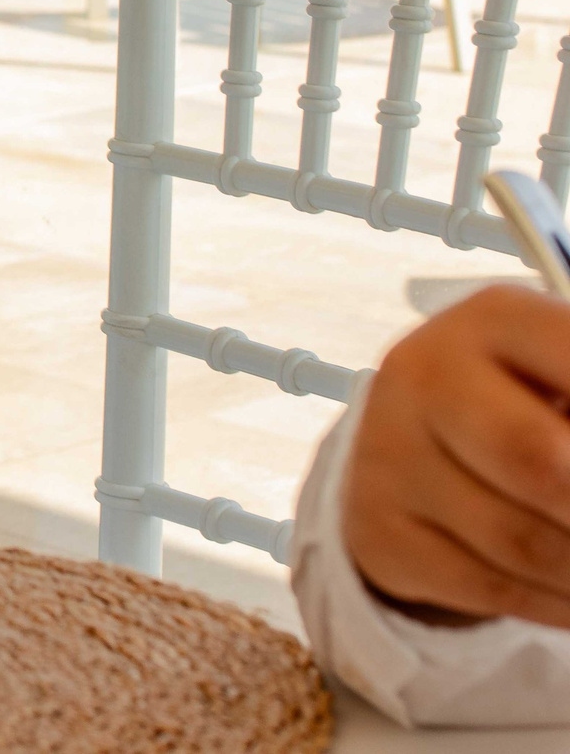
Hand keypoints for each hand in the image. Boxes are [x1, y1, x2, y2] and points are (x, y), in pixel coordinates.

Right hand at [343, 285, 569, 626]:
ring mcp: (388, 452)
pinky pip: (486, 586)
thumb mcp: (568, 379)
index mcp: (494, 319)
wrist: (414, 437)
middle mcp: (422, 372)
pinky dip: (553, 604)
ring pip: (520, 541)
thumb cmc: (530, 401)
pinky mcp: (374, 526)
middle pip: (539, 460)